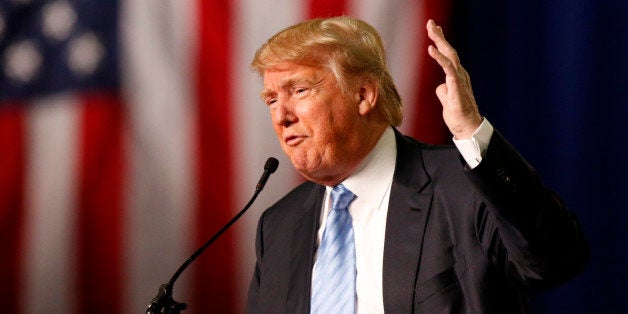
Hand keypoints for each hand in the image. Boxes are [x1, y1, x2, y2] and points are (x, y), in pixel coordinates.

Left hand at [426, 19, 482, 138]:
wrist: (467, 128)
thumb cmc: (458, 115)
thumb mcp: (446, 100)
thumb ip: (443, 91)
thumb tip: (441, 86)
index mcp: (457, 77)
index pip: (448, 56)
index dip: (441, 42)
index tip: (434, 30)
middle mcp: (460, 75)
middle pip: (449, 51)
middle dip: (439, 36)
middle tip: (430, 23)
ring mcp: (460, 80)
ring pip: (449, 56)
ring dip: (439, 41)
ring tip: (431, 30)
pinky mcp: (457, 87)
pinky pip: (448, 68)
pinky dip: (439, 57)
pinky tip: (431, 48)